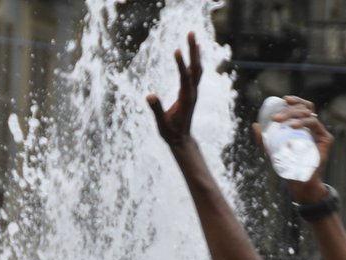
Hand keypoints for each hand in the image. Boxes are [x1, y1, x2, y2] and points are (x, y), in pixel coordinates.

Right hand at [146, 32, 201, 148]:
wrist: (181, 140)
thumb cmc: (170, 133)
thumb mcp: (161, 123)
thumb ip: (156, 109)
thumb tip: (149, 96)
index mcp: (186, 99)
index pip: (184, 78)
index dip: (181, 64)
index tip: (177, 50)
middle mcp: (192, 93)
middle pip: (195, 68)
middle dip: (193, 50)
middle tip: (191, 33)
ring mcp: (193, 91)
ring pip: (196, 68)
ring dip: (195, 52)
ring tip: (192, 36)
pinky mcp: (191, 91)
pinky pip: (194, 72)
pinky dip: (194, 59)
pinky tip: (193, 50)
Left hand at [250, 95, 334, 199]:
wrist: (301, 184)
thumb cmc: (288, 167)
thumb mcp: (273, 152)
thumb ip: (263, 140)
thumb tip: (255, 125)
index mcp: (304, 127)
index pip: (302, 108)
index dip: (295, 100)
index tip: (284, 100)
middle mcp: (314, 128)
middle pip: (304, 109)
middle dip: (289, 110)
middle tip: (276, 118)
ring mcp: (321, 132)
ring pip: (309, 114)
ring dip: (293, 115)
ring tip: (280, 121)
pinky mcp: (326, 139)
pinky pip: (315, 125)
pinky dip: (303, 122)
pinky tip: (293, 126)